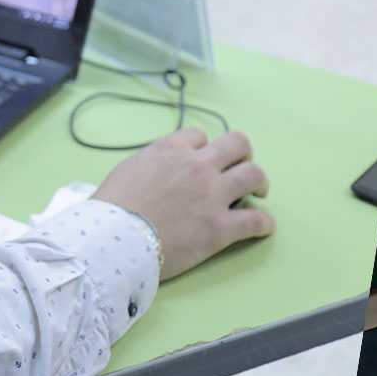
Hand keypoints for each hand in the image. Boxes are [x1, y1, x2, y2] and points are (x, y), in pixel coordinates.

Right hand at [92, 127, 273, 279]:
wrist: (114, 239)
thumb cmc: (111, 207)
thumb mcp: (128, 169)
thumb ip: (152, 162)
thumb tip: (160, 169)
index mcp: (171, 149)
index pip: (200, 136)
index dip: (203, 148)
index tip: (201, 160)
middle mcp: (197, 166)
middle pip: (237, 144)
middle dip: (242, 154)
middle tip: (240, 167)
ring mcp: (212, 195)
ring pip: (254, 175)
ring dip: (260, 182)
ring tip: (259, 192)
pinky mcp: (221, 228)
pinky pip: (256, 220)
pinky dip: (264, 223)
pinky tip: (263, 226)